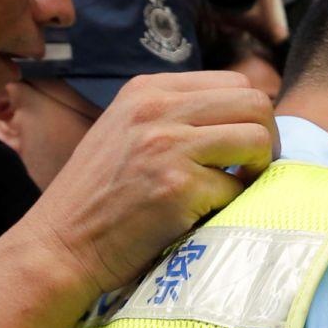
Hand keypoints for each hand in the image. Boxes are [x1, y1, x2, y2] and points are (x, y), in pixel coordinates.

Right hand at [19, 71, 275, 301]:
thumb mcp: (127, 132)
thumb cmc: (98, 197)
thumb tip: (242, 117)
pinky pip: (238, 189)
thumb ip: (174, 116)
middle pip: (255, 103)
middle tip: (252, 169)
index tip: (241, 147)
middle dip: (268, 139)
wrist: (59, 245)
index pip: (233, 82)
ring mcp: (168, 146)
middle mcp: (157, 109)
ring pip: (258, 140)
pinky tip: (204, 215)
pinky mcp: (179, 187)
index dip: (250, 117)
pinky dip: (231, 206)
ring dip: (258, 169)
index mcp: (147, 91)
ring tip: (237, 189)